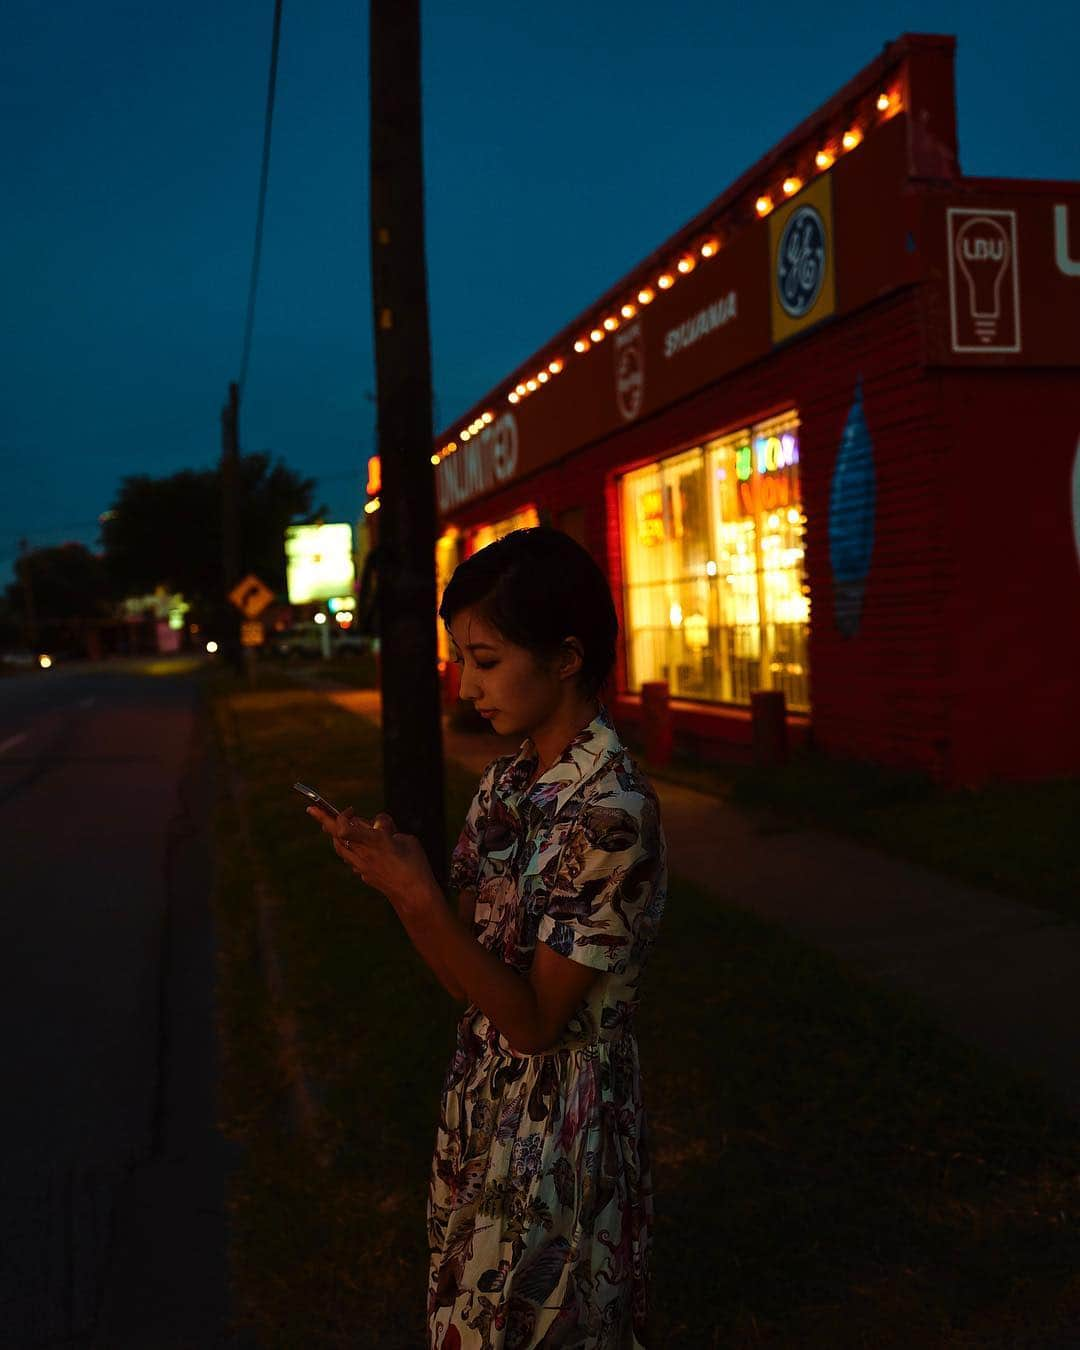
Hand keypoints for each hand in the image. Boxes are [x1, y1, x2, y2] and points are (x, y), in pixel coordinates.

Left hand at [307, 804, 437, 908]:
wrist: (414, 896)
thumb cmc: (415, 864)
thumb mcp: (406, 839)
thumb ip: (389, 830)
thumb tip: (376, 826)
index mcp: (375, 841)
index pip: (345, 828)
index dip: (343, 815)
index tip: (352, 810)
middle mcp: (364, 854)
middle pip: (336, 835)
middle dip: (324, 820)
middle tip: (311, 809)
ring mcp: (361, 866)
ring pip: (339, 848)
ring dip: (335, 835)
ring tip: (335, 825)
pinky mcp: (364, 875)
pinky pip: (350, 858)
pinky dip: (350, 848)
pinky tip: (357, 846)